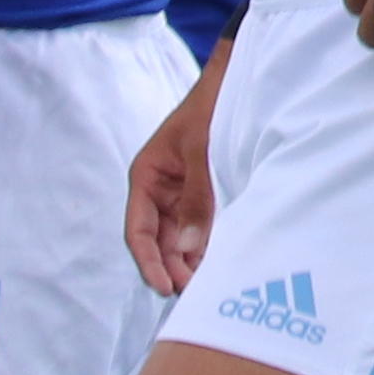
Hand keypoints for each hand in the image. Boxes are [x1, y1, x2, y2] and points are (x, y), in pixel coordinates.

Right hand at [127, 48, 233, 291]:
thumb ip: (197, 199)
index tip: (163, 287)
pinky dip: (205, 246)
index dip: (148, 262)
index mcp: (146, 177)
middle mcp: (160, 190)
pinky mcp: (204, 194)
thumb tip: (192, 249)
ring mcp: (181, 194)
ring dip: (189, 262)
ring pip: (180, 239)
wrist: (235, 79)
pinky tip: (216, 265)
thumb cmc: (210, 107)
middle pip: (159, 241)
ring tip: (205, 288)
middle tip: (194, 295)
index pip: (139, 230)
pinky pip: (200, 227)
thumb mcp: (201, 150)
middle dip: (172, 268)